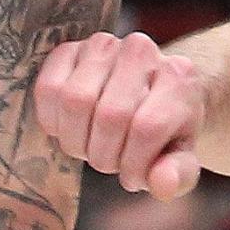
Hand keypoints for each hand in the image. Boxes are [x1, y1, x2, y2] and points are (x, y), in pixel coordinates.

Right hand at [36, 31, 202, 196]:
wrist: (150, 91)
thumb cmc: (166, 131)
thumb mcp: (181, 158)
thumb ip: (179, 175)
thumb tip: (163, 184)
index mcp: (179, 78)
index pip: (147, 128)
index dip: (133, 165)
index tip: (133, 177)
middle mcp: (142, 51)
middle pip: (110, 116)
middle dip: (104, 156)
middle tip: (110, 163)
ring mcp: (104, 45)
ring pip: (75, 100)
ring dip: (77, 140)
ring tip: (91, 147)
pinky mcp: (70, 48)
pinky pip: (48, 88)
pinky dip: (52, 120)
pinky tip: (70, 128)